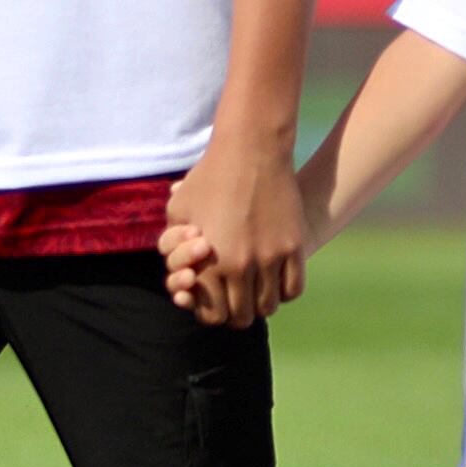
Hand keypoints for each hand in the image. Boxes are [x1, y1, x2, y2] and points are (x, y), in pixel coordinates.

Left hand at [161, 136, 307, 326]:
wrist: (251, 149)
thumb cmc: (209, 177)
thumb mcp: (178, 211)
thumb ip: (172, 247)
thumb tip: (181, 273)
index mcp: (209, 264)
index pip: (212, 316)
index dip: (212, 314)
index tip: (215, 303)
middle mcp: (240, 266)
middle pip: (242, 317)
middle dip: (236, 313)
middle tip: (237, 299)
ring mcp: (270, 257)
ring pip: (268, 306)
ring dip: (261, 303)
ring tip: (256, 289)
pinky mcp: (293, 245)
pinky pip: (293, 288)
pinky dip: (284, 290)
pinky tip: (276, 279)